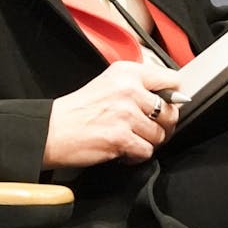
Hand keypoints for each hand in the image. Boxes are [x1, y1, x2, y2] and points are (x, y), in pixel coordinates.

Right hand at [42, 61, 182, 169]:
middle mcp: (129, 89)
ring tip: (130, 139)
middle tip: (147, 129)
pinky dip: (136, 155)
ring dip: (147, 142)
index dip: (172, 97)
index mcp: (127, 72)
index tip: (166, 105)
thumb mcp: (110, 83)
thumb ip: (140, 86)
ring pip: (160, 135)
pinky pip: (147, 151)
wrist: (53, 130)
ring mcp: (126, 114)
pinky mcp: (121, 137)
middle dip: (163, 126)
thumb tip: (174, 98)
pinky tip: (124, 150)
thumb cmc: (80, 110)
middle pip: (171, 112)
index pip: (172, 80)